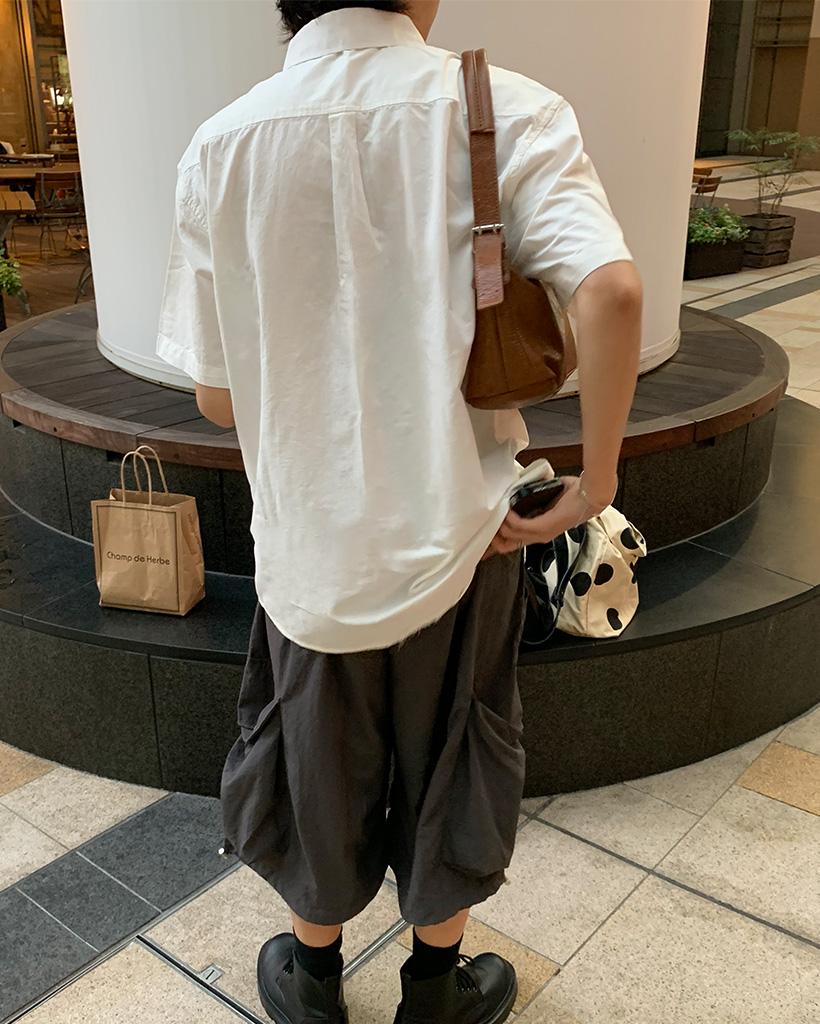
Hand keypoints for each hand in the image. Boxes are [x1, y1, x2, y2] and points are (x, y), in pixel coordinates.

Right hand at [481, 475, 607, 558]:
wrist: (589, 495)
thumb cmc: (570, 494)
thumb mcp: (544, 498)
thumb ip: (528, 497)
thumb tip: (513, 486)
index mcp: (536, 533)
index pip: (509, 545)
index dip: (492, 546)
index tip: (478, 544)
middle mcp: (537, 537)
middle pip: (504, 545)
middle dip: (490, 537)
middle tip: (480, 524)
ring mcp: (541, 534)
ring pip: (509, 535)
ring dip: (497, 524)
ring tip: (490, 511)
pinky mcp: (544, 527)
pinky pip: (519, 526)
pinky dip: (509, 517)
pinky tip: (505, 508)